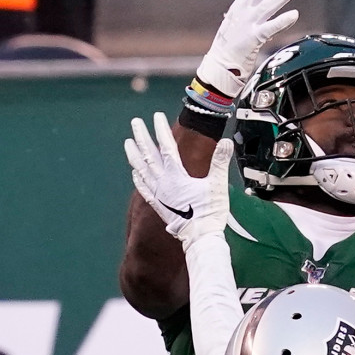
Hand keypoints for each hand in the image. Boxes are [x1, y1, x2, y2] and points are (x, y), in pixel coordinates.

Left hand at [125, 112, 232, 250]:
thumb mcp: (218, 186)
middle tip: (135, 122)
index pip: (167, 148)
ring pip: (142, 170)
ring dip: (134, 155)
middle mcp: (163, 183)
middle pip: (149, 156)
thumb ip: (220, 162)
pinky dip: (138, 178)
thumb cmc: (210, 213)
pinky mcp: (158, 205)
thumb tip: (226, 141)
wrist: (200, 238)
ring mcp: (159, 194)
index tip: (157, 116)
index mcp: (177, 176)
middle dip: (142, 137)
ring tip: (127, 142)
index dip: (161, 130)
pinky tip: (135, 172)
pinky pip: (144, 188)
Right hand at [196, 0, 304, 97]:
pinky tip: (295, 14)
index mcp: (241, 6)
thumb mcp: (237, 23)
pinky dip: (282, 21)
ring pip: (268, 4)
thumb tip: (251, 0)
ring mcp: (247, 24)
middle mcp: (243, 11)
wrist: (218, 68)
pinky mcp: (251, 39)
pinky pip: (270, 28)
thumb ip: (247, 10)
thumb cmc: (230, 47)